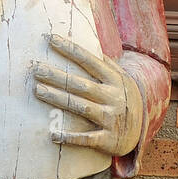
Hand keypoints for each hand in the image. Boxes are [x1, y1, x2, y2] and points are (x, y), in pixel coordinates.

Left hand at [31, 35, 142, 157]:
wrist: (141, 133)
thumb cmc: (124, 100)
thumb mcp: (121, 80)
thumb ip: (106, 63)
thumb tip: (88, 40)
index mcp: (115, 81)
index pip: (90, 62)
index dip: (70, 50)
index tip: (50, 39)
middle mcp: (113, 98)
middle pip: (81, 85)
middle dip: (57, 76)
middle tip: (35, 69)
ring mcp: (111, 119)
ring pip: (81, 107)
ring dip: (59, 99)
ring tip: (38, 91)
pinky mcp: (108, 140)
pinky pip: (87, 138)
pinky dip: (70, 137)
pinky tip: (53, 134)